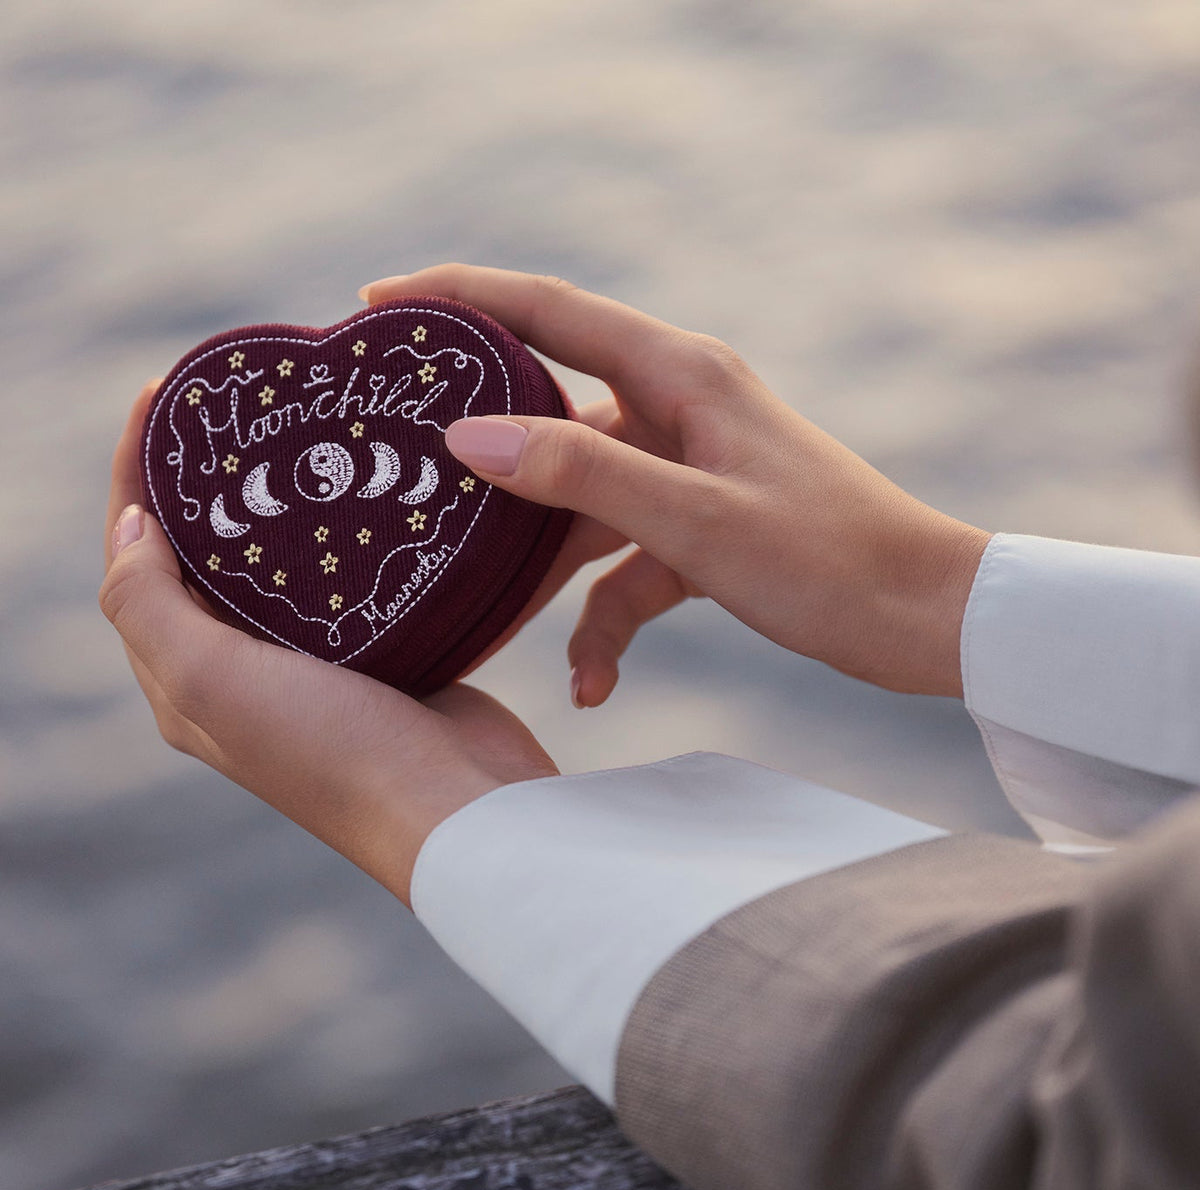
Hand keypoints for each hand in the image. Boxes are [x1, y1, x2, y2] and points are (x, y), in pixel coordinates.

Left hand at [99, 383, 556, 906]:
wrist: (461, 810)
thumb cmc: (335, 754)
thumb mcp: (210, 683)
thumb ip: (148, 607)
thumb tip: (129, 525)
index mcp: (186, 680)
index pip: (137, 558)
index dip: (137, 472)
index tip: (161, 392)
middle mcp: (243, 673)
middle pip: (205, 553)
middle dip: (207, 476)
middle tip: (236, 401)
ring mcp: (319, 664)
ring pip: (282, 560)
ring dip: (280, 496)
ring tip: (299, 427)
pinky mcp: (386, 655)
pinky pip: (349, 576)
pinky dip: (345, 526)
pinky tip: (364, 485)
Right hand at [361, 266, 990, 701]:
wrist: (925, 619)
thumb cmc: (831, 560)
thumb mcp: (696, 521)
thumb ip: (583, 474)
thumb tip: (470, 436)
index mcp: (680, 375)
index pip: (548, 311)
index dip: (458, 298)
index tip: (374, 304)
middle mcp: (677, 410)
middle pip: (551, 412)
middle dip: (482, 448)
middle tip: (398, 469)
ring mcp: (686, 471)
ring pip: (581, 504)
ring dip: (543, 565)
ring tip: (485, 613)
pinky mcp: (698, 529)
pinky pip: (626, 564)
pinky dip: (606, 619)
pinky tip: (592, 683)